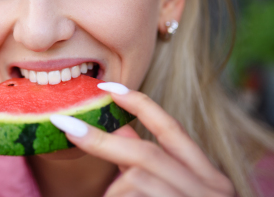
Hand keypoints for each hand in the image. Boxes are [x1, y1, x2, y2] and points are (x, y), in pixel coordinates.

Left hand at [50, 83, 234, 196]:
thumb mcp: (178, 190)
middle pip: (144, 155)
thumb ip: (150, 164)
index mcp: (209, 178)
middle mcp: (209, 190)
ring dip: (115, 194)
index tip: (107, 87)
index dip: (139, 105)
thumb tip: (116, 133)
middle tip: (64, 125)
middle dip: (100, 140)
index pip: (172, 130)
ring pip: (133, 185)